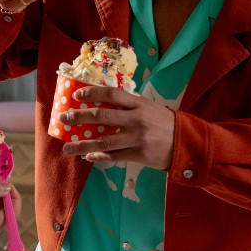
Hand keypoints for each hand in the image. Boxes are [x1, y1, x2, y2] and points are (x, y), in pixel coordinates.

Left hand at [60, 86, 174, 170]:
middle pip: (102, 116)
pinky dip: (99, 156)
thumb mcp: (148, 107)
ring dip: (82, 145)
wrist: (186, 143)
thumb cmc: (163, 123)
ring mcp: (137, 138)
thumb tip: (100, 103)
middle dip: (80, 117)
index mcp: (139, 104)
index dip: (92, 93)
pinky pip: (114, 156)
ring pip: (104, 141)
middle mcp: (136, 119)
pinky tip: (88, 156)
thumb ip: (128, 105)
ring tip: (67, 148)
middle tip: (64, 119)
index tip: (76, 96)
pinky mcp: (139, 155)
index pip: (111, 95)